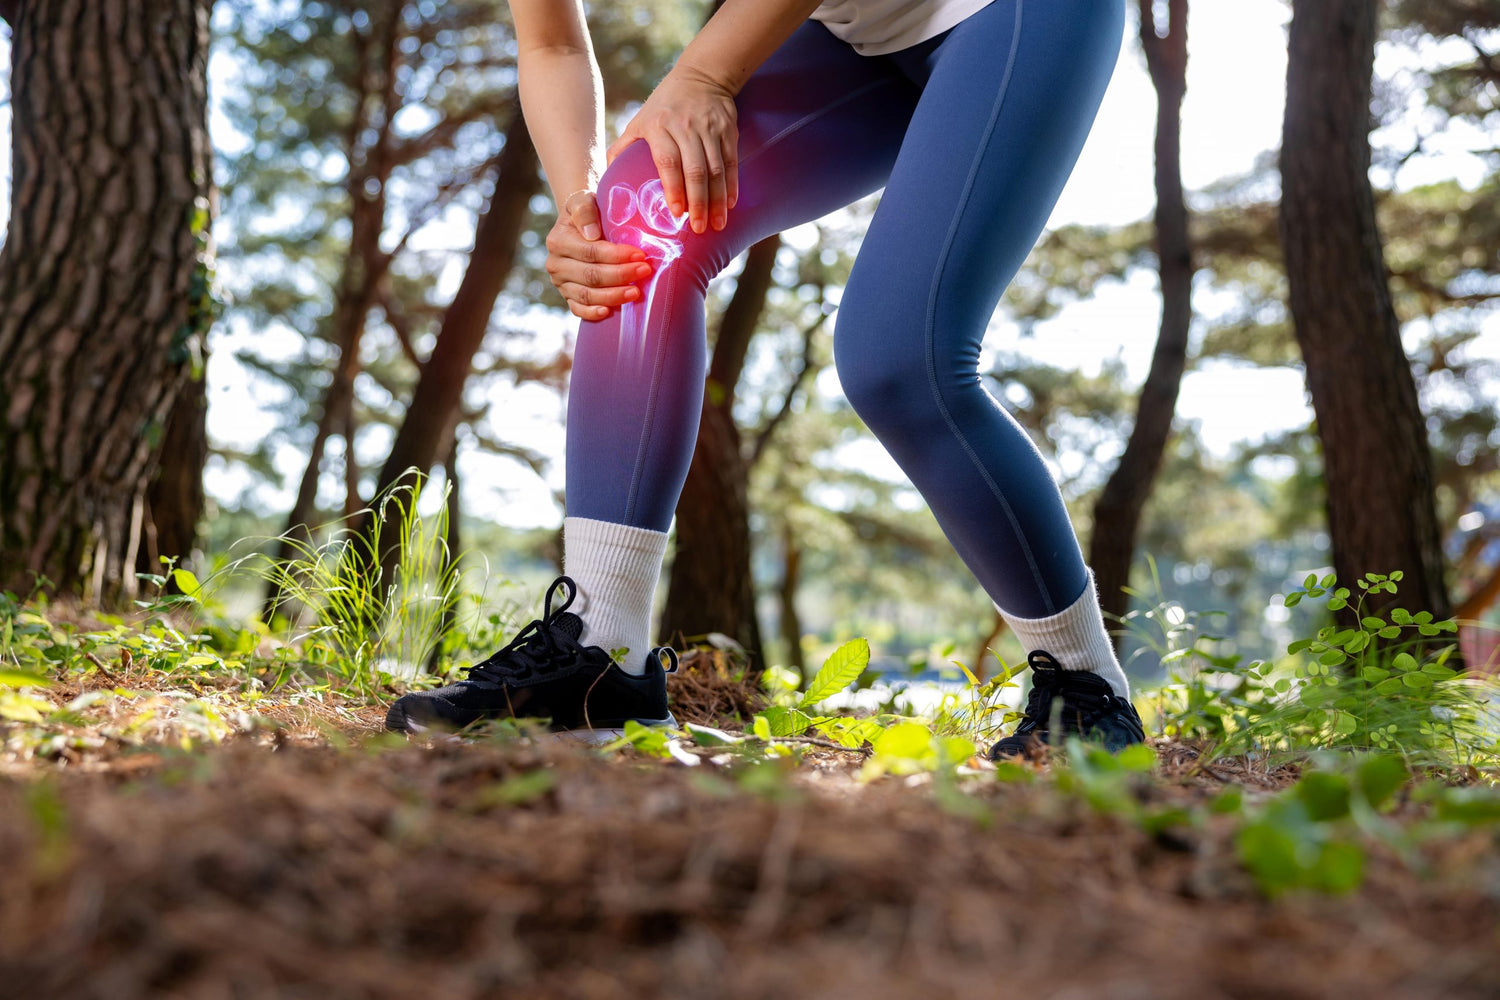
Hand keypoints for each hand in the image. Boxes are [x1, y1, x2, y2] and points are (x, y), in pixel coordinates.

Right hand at [544, 190, 654, 320]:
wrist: (579, 225)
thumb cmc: (587, 212)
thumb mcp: (583, 201)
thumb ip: (585, 211)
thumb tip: (591, 234)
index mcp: (558, 241)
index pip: (591, 252)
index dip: (617, 256)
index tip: (640, 255)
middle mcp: (555, 264)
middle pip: (591, 276)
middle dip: (620, 275)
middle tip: (644, 271)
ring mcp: (560, 283)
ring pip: (587, 295)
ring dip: (613, 296)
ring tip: (636, 292)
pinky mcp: (567, 296)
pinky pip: (578, 309)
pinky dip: (592, 313)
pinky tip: (609, 312)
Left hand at [606, 67, 738, 235]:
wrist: (701, 75)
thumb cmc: (663, 106)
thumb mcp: (638, 121)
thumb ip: (623, 149)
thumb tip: (609, 180)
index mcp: (660, 127)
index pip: (669, 161)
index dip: (674, 188)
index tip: (677, 213)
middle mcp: (686, 128)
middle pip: (695, 170)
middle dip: (699, 202)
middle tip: (699, 228)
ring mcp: (709, 129)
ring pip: (716, 170)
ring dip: (718, 199)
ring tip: (717, 223)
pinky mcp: (728, 131)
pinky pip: (731, 162)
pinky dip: (732, 185)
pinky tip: (730, 204)